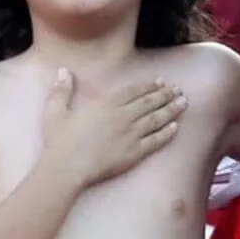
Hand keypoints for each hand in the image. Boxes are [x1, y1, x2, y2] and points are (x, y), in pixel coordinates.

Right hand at [42, 68, 186, 187]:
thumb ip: (62, 90)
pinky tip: (176, 127)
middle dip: (166, 94)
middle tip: (178, 89)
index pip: (134, 91)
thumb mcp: (56, 111)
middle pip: (150, 102)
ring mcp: (130, 135)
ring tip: (184, 103)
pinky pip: (156, 141)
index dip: (149, 85)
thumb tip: (64, 71)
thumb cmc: (59, 141)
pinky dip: (167, 133)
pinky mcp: (134, 153)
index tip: (161, 81)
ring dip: (172, 110)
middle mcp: (122, 116)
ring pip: (157, 119)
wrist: (67, 167)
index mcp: (106, 104)